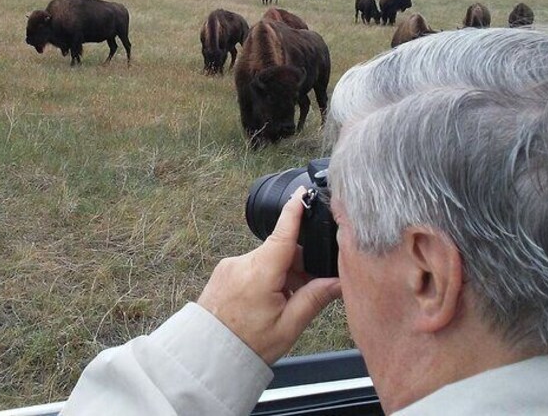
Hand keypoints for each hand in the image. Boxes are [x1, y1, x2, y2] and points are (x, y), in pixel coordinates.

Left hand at [198, 187, 341, 364]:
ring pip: (266, 260)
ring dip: (281, 274)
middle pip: (279, 250)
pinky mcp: (223, 272)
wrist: (208, 355)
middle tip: (306, 292)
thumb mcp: (289, 326)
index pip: (283, 234)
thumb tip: (339, 282)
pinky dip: (265, 278)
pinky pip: (252, 267)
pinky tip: (267, 302)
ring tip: (283, 305)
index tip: (302, 192)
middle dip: (297, 265)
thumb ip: (314, 298)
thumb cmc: (248, 344)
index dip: (295, 211)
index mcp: (260, 272)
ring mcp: (230, 266)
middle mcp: (242, 262)